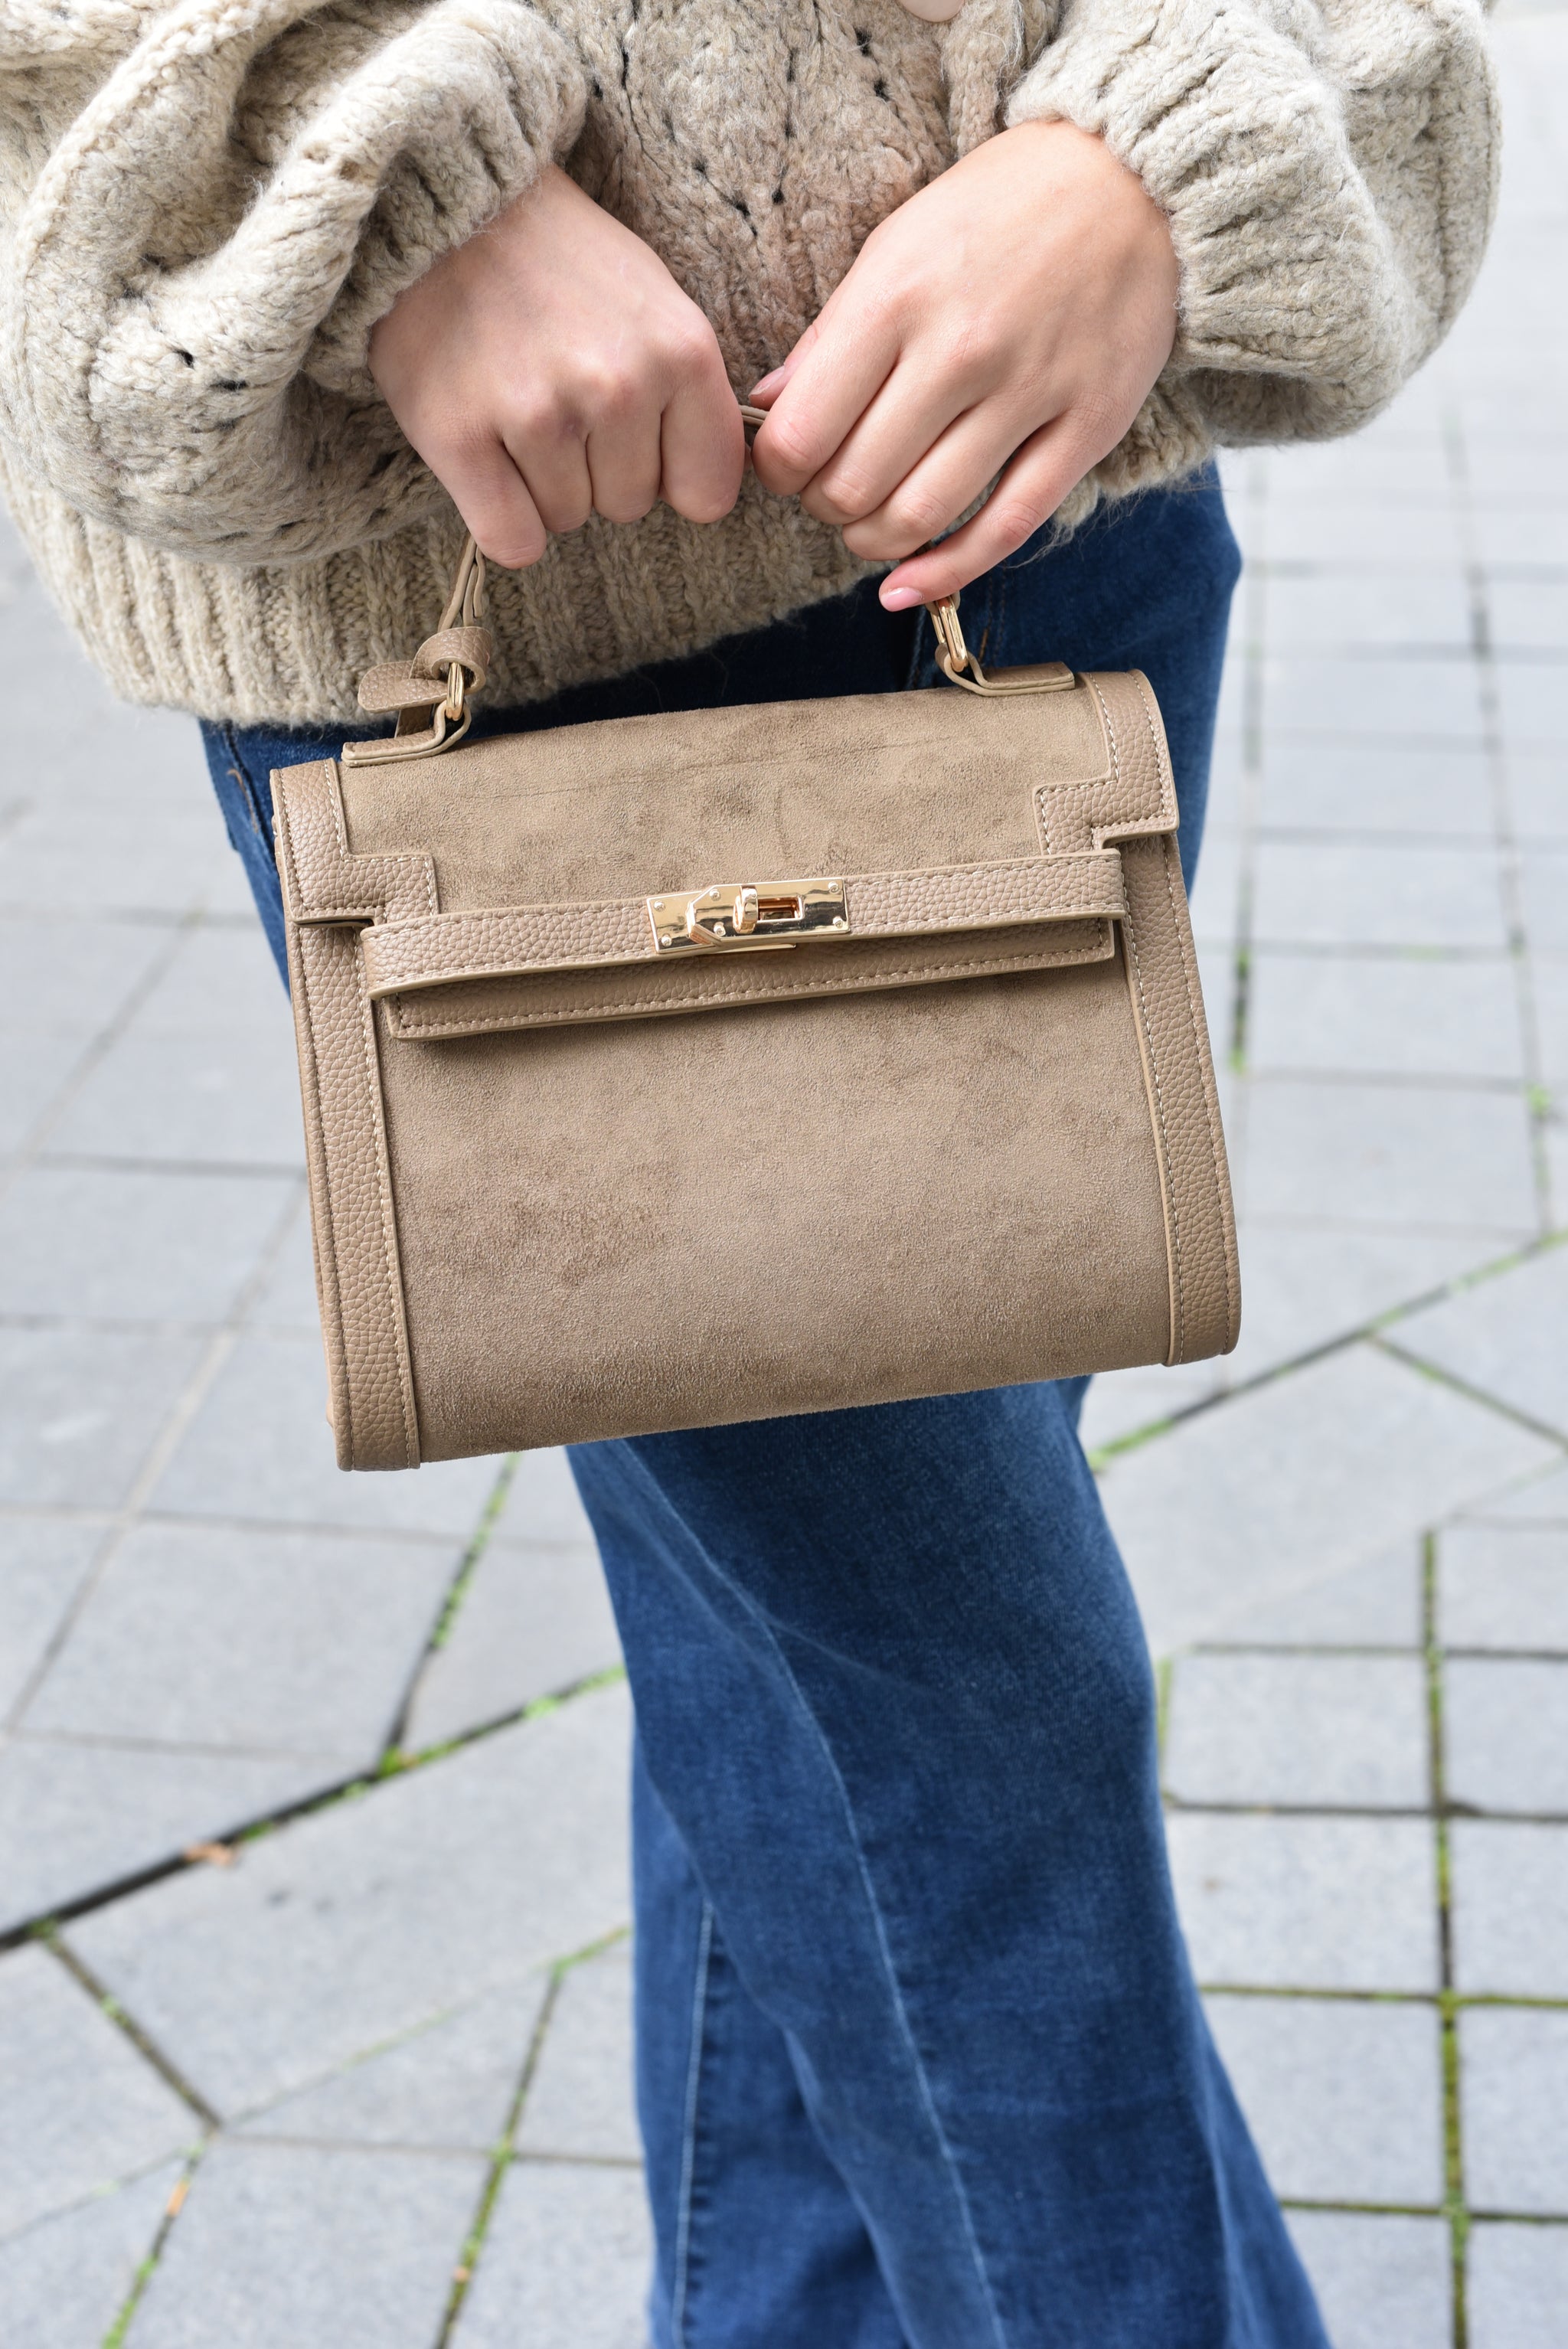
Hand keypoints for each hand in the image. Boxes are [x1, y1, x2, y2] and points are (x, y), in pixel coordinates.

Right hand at [369, 166, 744, 567]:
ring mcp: (538, 414)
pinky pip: (509, 540)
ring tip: (513, 403)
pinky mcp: (461, 437)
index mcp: (680, 352)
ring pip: (565, 521)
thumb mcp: (654, 301)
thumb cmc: (557, 262)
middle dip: (597, 471)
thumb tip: (710, 490)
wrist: (443, 203)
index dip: (670, 476)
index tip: (637, 440)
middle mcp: (617, 386)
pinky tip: (487, 461)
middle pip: (628, 508)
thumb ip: (690, 393)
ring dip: (541, 484)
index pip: (707, 494)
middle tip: (555, 396)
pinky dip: (501, 520)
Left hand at [748, 121, 1178, 608]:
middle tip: (830, 491)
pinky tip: (906, 586)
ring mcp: (1029, 394)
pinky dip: (944, 573)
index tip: (786, 465)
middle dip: (824, 507)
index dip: (777, 470)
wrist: (1131, 180)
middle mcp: (961, 350)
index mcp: (897, 298)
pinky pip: (1005, 530)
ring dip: (875, 542)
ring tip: (869, 524)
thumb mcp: (897, 244)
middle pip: (855, 487)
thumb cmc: (999, 210)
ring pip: (921, 517)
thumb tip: (767, 403)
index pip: (802, 433)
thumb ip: (832, 334)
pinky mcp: (1085, 430)